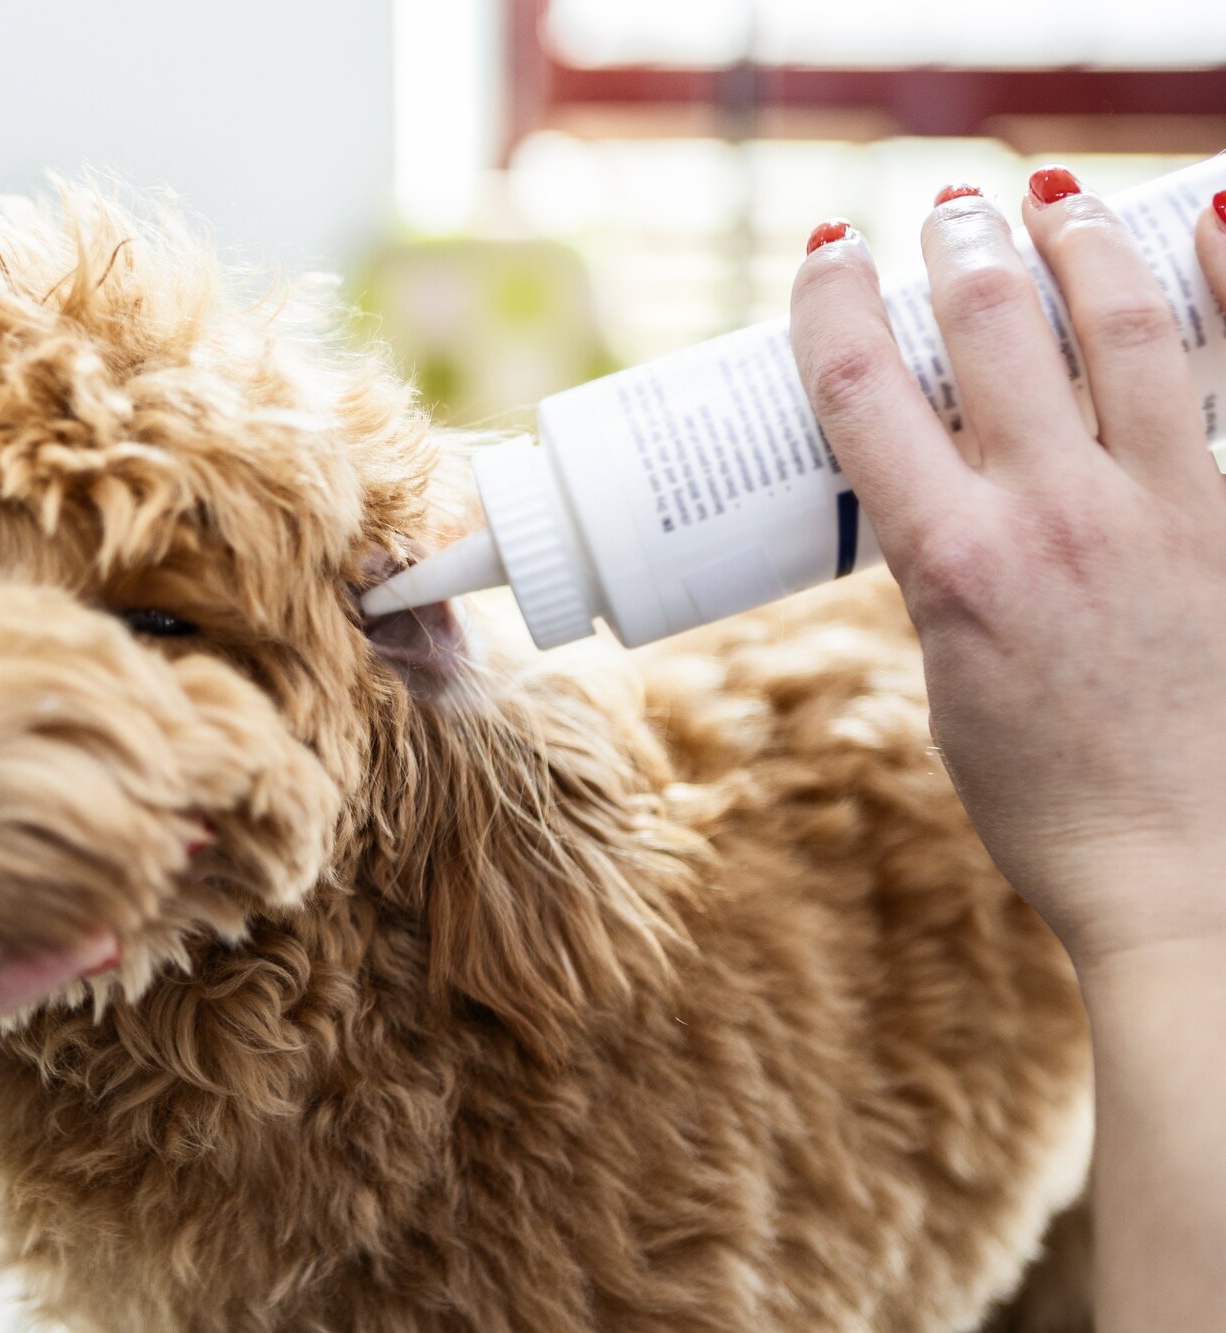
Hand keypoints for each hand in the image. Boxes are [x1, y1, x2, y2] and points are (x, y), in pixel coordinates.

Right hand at [792, 169, 1225, 1332]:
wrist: (1188, 875)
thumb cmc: (1051, 800)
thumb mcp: (949, 675)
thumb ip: (948, 570)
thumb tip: (945, 498)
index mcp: (953, 565)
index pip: (862, 389)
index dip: (830, 300)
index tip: (821, 255)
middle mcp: (1055, 518)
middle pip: (991, 328)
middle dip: (954, 244)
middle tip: (939, 213)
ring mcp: (1164, 511)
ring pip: (1122, 324)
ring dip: (1075, 241)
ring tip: (1048, 201)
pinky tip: (1208, 217)